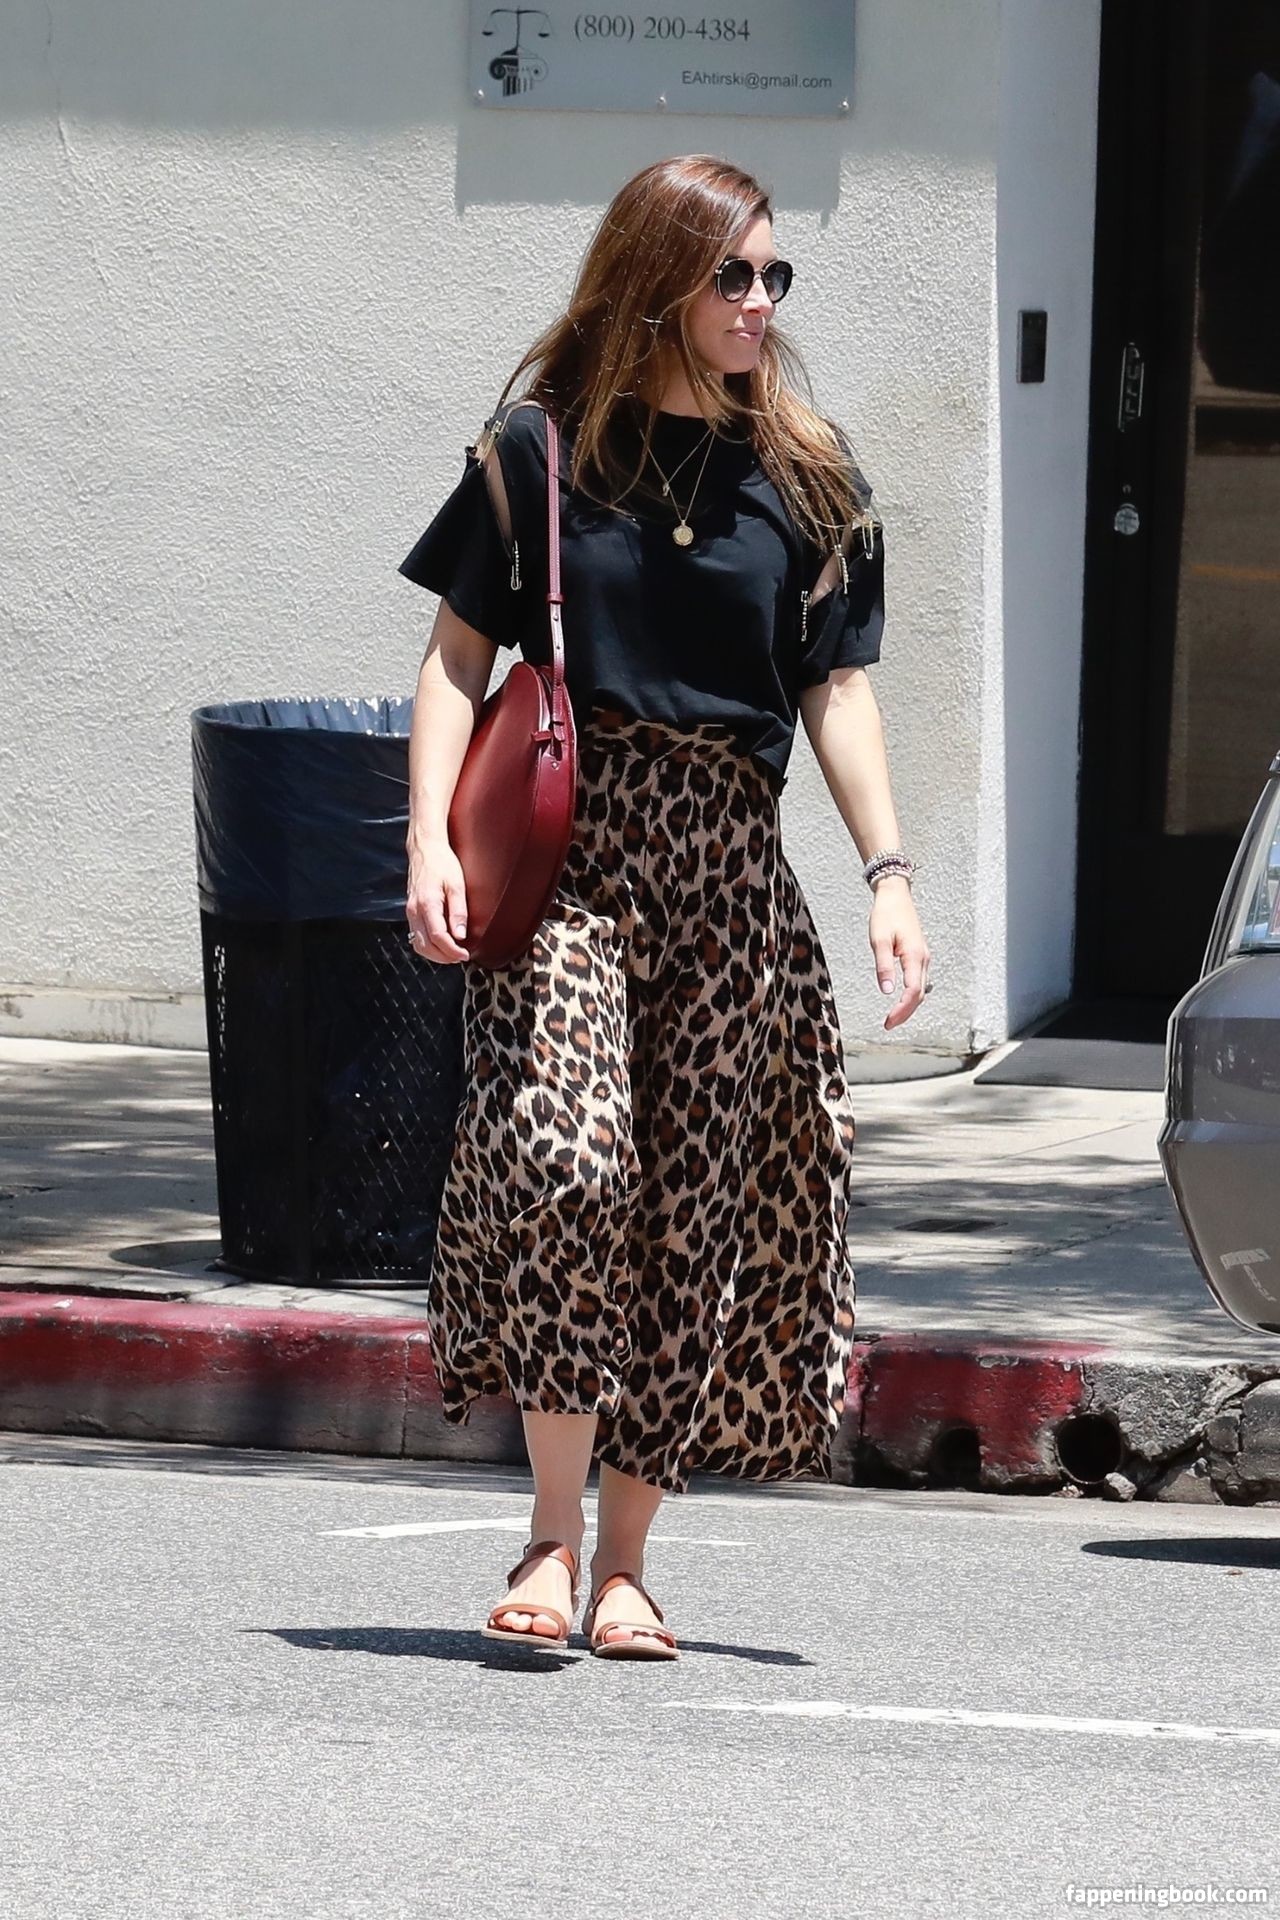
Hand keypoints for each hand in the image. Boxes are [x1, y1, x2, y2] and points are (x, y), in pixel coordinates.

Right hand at [406, 835, 469, 963]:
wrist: (425, 849)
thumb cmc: (443, 864)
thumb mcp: (457, 884)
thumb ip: (458, 911)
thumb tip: (461, 936)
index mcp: (427, 903)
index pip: (438, 936)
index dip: (452, 950)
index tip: (466, 955)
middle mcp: (414, 910)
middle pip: (425, 946)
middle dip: (443, 957)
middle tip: (461, 957)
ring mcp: (410, 912)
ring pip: (418, 944)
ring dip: (435, 954)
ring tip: (453, 953)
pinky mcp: (410, 911)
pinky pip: (416, 936)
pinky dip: (428, 945)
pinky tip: (442, 944)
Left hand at [868, 877, 930, 1028]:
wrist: (896, 895)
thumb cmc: (886, 915)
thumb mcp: (879, 940)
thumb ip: (883, 965)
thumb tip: (886, 991)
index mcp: (915, 956)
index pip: (912, 992)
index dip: (901, 1009)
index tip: (888, 1021)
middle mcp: (923, 959)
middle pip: (919, 994)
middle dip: (905, 1013)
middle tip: (888, 1025)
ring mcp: (923, 958)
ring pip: (920, 989)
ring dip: (909, 1006)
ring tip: (893, 1018)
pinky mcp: (919, 956)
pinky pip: (918, 981)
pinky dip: (911, 995)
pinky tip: (900, 1001)